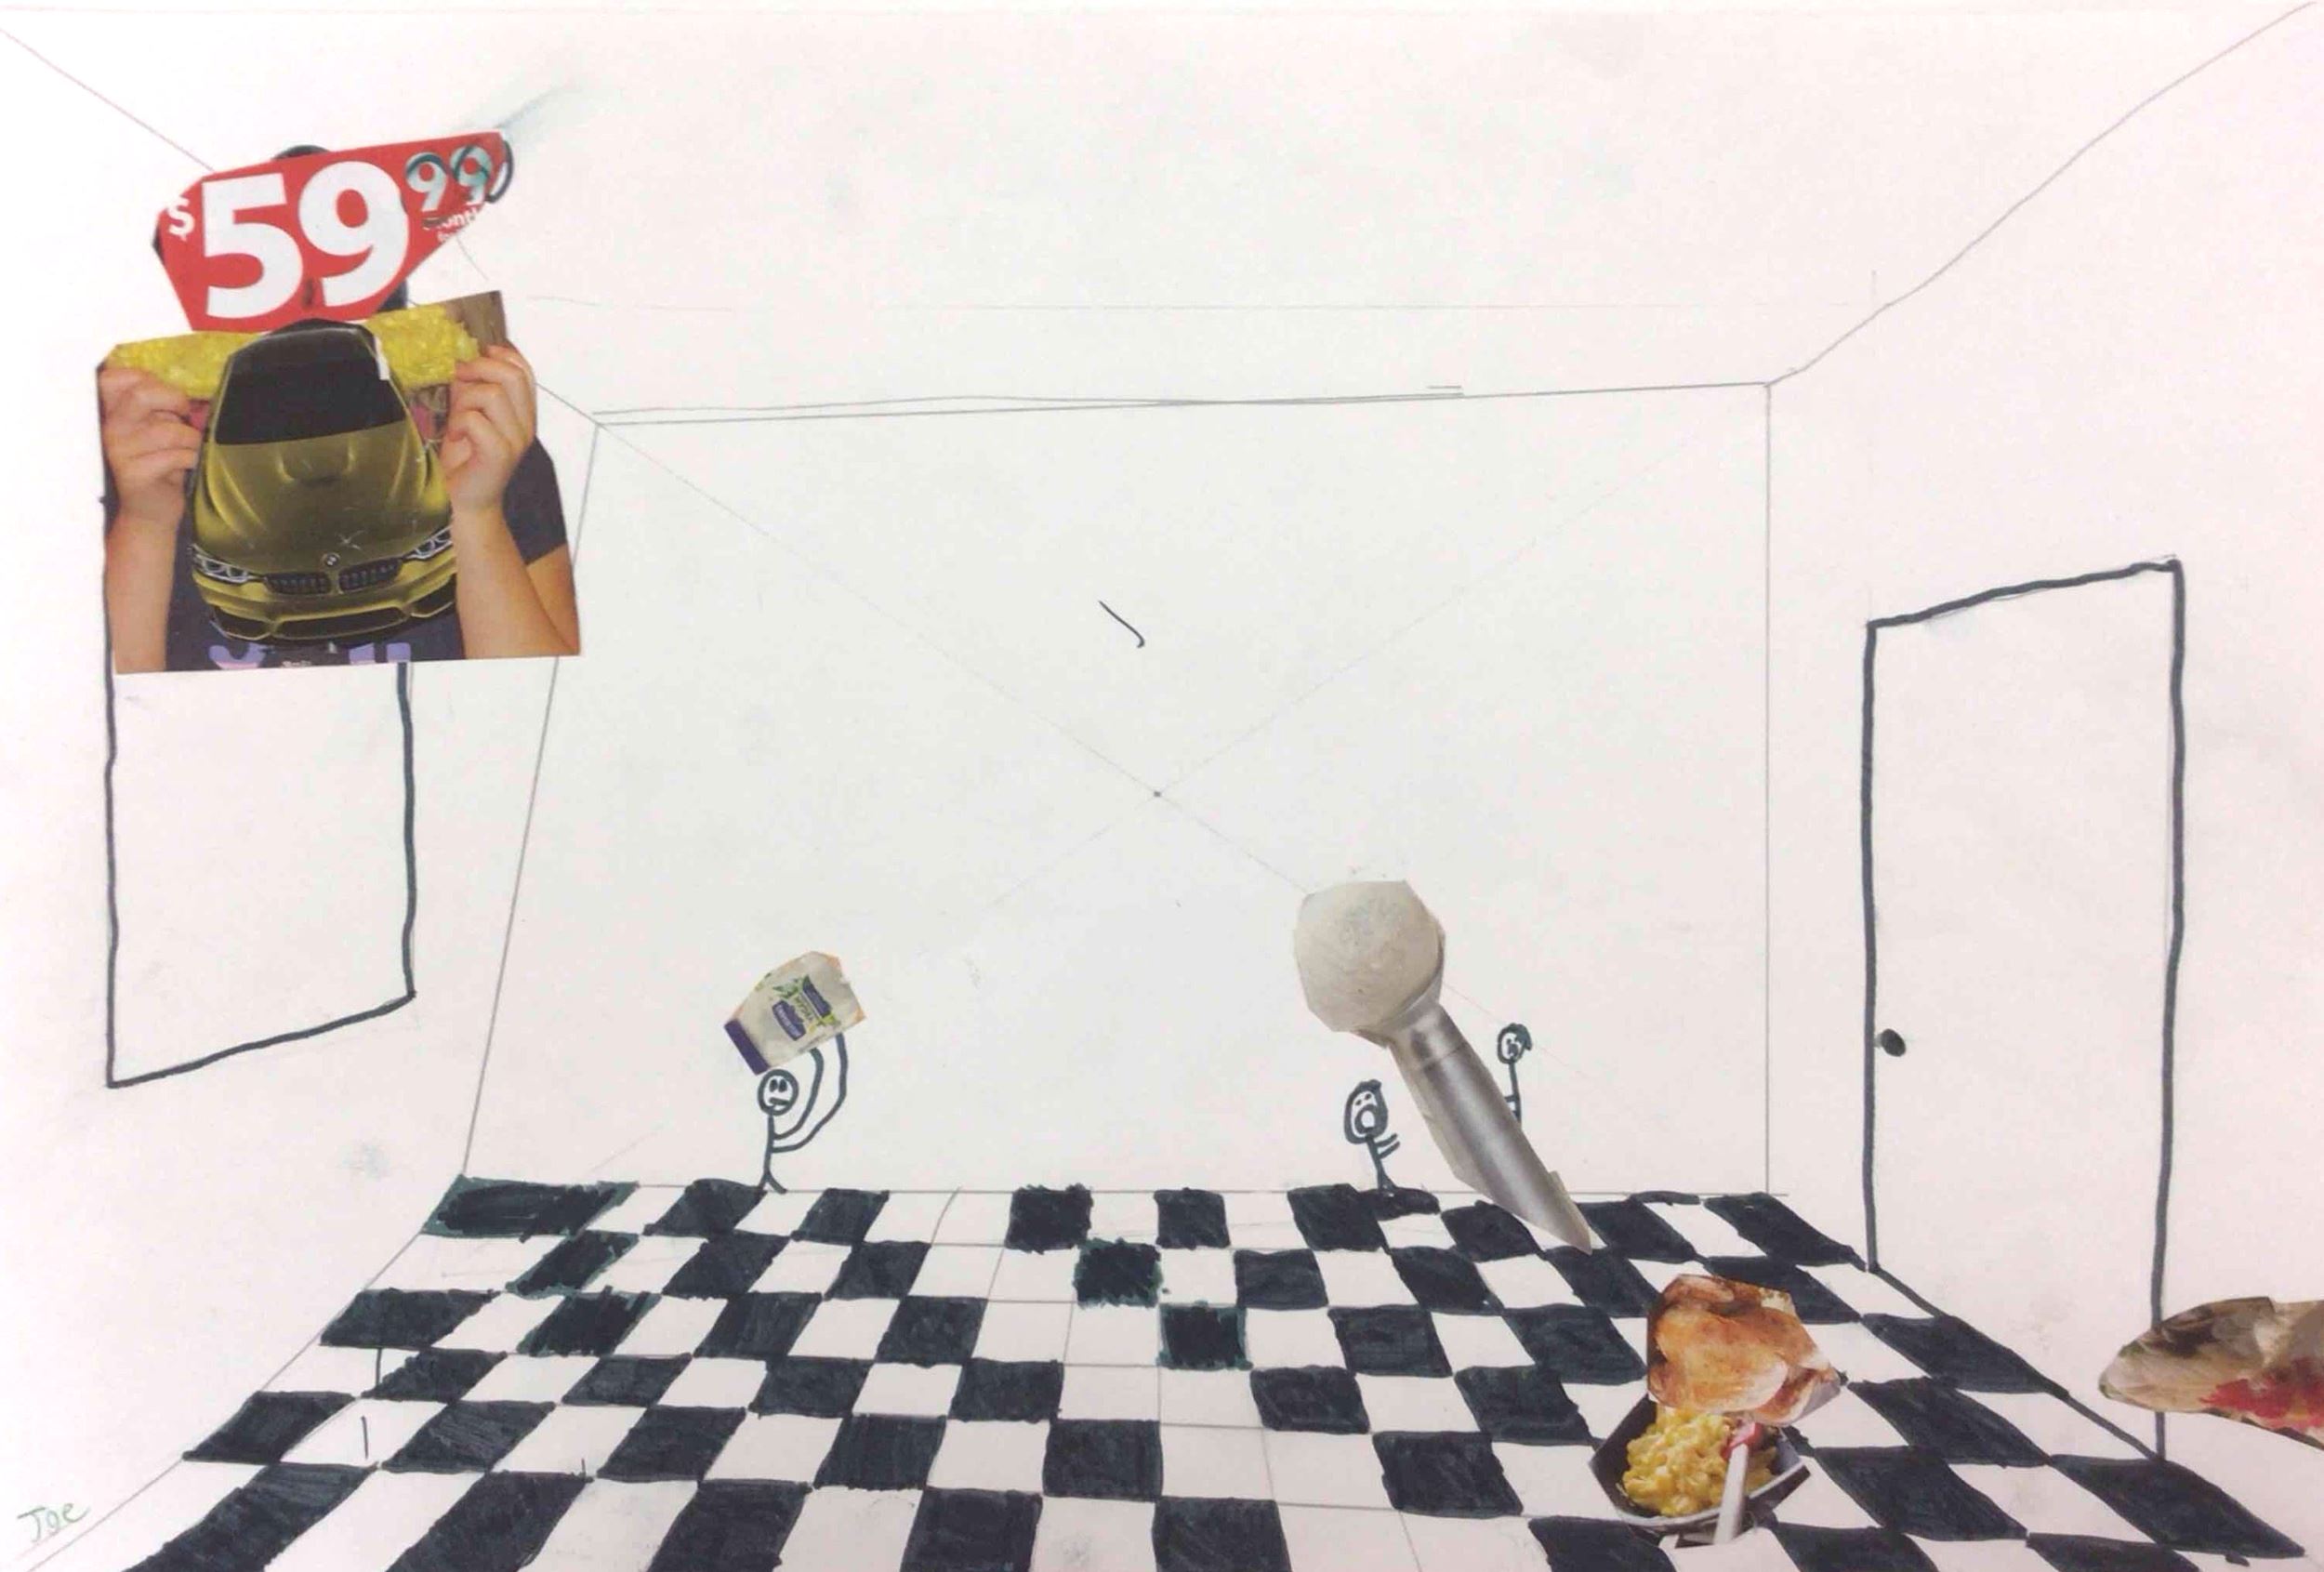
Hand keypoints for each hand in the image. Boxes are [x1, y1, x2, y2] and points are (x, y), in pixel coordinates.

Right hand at [97, 367, 198, 533]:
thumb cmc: (159, 465)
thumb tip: (182, 393)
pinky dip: (191, 458)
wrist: (151, 512)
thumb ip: (159, 407)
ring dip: (190, 438)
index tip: (166, 397)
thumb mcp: (156, 429)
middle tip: (184, 415)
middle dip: (174, 400)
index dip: (145, 379)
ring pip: (167, 430)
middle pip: (141, 395)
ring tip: (189, 449)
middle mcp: (109, 430)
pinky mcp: (134, 473)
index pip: (113, 379)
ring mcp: (119, 451)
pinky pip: (176, 456)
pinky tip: (186, 466)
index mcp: (111, 414)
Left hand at [442, 344, 536, 513]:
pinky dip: (460, 423)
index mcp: (523, 413)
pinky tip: (455, 436)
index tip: (479, 352)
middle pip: (513, 376)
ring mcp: (516, 440)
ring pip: (494, 394)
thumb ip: (470, 390)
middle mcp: (525, 425)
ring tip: (456, 417)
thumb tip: (462, 363)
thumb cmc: (465, 459)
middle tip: (459, 375)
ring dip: (466, 399)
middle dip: (481, 367)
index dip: (502, 354)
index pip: (525, 371)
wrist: (466, 500)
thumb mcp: (467, 414)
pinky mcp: (500, 454)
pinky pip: (477, 420)